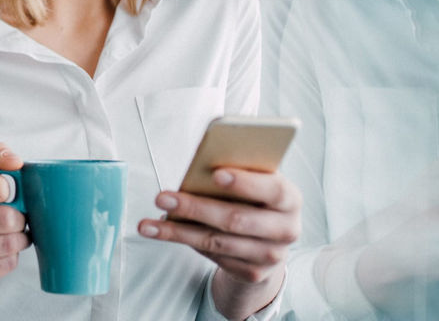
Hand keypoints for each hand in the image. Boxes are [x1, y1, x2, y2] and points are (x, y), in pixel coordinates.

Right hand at [0, 142, 30, 287]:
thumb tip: (15, 161)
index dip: (11, 189)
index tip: (7, 192)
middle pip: (6, 218)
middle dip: (19, 216)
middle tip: (15, 215)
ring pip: (9, 243)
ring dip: (19, 237)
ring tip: (12, 232)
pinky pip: (7, 264)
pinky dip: (12, 255)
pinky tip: (2, 249)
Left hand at [137, 168, 300, 317]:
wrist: (268, 240)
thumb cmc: (255, 198)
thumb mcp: (255, 180)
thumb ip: (238, 170)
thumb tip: (200, 164)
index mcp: (290, 199)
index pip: (272, 189)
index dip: (245, 182)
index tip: (215, 173)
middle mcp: (286, 229)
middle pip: (236, 219)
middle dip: (195, 208)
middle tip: (162, 198)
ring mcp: (270, 256)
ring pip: (217, 241)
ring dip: (178, 231)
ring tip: (148, 224)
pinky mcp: (252, 273)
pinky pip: (213, 256)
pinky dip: (186, 242)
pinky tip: (165, 232)